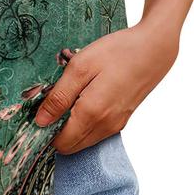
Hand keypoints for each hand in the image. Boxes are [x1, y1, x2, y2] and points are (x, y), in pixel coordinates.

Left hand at [34, 22, 179, 153]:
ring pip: (84, 140)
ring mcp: (116, 125)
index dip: (45, 132)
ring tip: (69, 96)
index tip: (39, 112)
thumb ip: (59, 97)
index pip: (60, 143)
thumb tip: (40, 121)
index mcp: (92, 114)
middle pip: (71, 146)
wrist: (154, 48)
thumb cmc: (116, 52)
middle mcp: (105, 126)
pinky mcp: (122, 119)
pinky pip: (96, 132)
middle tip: (52, 102)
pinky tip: (84, 97)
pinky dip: (84, 122)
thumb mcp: (80, 67)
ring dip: (71, 126)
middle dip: (56, 131)